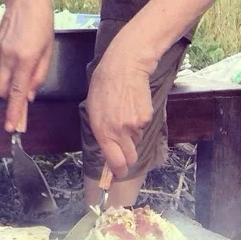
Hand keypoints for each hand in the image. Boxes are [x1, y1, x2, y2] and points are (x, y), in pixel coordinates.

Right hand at [0, 0, 53, 131]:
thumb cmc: (41, 19)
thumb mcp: (48, 50)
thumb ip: (38, 75)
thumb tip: (29, 95)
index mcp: (24, 59)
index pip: (16, 93)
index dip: (14, 112)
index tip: (12, 128)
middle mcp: (7, 56)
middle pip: (1, 90)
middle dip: (9, 99)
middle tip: (21, 100)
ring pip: (1, 76)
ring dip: (12, 77)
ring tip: (27, 57)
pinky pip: (1, 61)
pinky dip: (10, 62)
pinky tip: (19, 46)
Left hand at [85, 39, 155, 177]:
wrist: (125, 67)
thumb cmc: (104, 86)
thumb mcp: (93, 111)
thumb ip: (101, 133)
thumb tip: (109, 151)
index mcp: (103, 132)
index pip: (115, 163)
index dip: (119, 171)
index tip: (119, 173)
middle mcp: (120, 133)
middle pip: (130, 158)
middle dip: (127, 158)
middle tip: (124, 152)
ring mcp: (135, 126)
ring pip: (136, 141)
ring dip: (132, 135)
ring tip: (125, 115)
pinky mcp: (146, 118)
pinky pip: (143, 128)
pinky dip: (139, 123)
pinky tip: (133, 107)